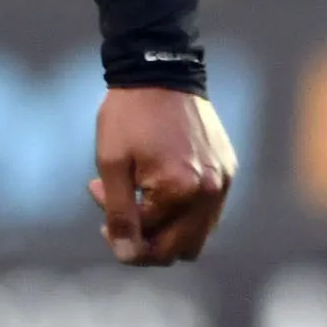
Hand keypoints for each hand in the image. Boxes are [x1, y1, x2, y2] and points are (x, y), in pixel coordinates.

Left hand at [89, 86, 233, 265]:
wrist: (160, 71)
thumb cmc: (129, 115)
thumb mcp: (112, 164)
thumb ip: (119, 214)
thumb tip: (125, 255)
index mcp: (181, 190)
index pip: (149, 240)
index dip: (117, 229)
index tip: (98, 195)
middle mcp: (210, 191)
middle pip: (179, 250)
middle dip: (144, 241)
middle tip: (119, 213)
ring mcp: (223, 182)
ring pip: (196, 235)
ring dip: (165, 229)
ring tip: (139, 197)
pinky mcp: (227, 170)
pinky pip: (207, 211)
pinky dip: (182, 210)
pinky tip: (159, 183)